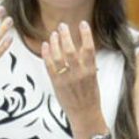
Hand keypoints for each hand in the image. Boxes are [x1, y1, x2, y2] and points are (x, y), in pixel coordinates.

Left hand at [43, 19, 105, 136]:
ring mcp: (67, 79)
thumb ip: (88, 63)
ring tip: (53, 34)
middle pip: (71, 49)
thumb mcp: (93, 78)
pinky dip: (46, 54)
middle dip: (66, 35)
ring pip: (59, 56)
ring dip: (55, 42)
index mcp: (91, 70)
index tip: (82, 23)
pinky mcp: (56, 84)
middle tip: (62, 25)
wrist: (84, 114)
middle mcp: (79, 73)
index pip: (89, 48)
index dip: (86, 34)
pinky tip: (45, 45)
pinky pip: (49, 66)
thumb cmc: (90, 95)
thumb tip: (83, 46)